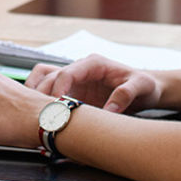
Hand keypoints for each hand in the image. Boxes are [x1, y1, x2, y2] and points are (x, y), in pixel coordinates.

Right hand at [26, 54, 161, 112]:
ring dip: (35, 94)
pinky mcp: (72, 92)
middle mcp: (80, 69)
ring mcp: (74, 81)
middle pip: (49, 77)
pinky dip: (41, 100)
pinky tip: (40, 116)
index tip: (56, 107)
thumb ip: (126, 94)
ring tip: (35, 114)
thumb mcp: (141, 86)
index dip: (58, 89)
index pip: (66, 72)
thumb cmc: (145, 85)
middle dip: (43, 95)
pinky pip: (49, 92)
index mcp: (93, 64)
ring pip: (43, 80)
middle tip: (43, 116)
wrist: (146, 90)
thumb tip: (109, 110)